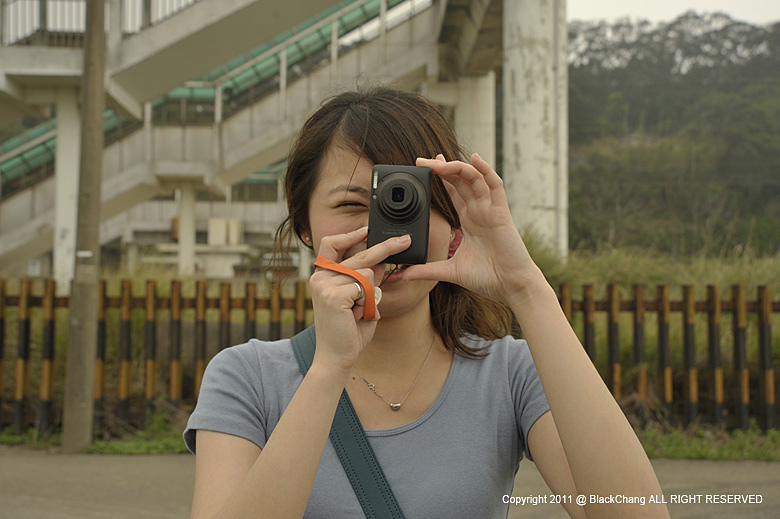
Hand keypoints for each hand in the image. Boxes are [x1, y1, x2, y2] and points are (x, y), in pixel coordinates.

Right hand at [309, 227, 411, 374]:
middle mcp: (320, 277)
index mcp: (322, 276)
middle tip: (404, 241)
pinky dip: (368, 302)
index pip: (331, 244)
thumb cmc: (349, 331)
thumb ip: (367, 281)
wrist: (337, 357)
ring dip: (372, 295)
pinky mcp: (333, 295)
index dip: (350, 235)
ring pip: (367, 273)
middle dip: (386, 248)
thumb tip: (382, 262)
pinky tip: (356, 315)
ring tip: (359, 312)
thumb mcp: (361, 301)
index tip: (368, 229)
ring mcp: (325, 285)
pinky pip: (365, 287)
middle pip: (359, 256)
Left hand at [401, 153, 542, 304]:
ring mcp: (490, 210)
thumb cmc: (488, 278)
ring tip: (437, 160)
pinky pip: (495, 186)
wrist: (511, 287)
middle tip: (423, 160)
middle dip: (442, 168)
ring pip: (474, 178)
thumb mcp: (450, 271)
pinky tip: (475, 158)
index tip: (423, 168)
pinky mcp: (501, 212)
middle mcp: (479, 211)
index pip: (453, 192)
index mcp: (469, 221)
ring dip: (456, 167)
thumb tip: (403, 274)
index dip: (440, 178)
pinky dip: (486, 170)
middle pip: (460, 181)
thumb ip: (426, 270)